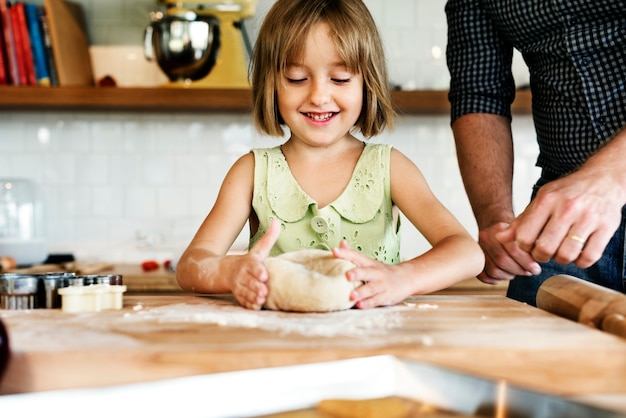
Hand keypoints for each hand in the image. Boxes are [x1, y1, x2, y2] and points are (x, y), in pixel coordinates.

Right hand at [229, 220, 279, 309]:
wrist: (224, 271)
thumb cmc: (248, 261)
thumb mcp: (258, 250)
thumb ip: (268, 238)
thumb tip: (276, 221)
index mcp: (249, 263)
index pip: (254, 266)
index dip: (258, 271)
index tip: (264, 275)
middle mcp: (243, 275)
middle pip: (250, 281)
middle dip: (256, 287)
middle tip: (264, 291)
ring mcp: (240, 286)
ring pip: (246, 293)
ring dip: (253, 297)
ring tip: (261, 300)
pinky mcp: (239, 296)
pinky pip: (243, 301)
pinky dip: (248, 304)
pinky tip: (256, 306)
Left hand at [332, 241, 408, 308]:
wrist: (406, 278)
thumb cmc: (381, 271)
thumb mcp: (368, 262)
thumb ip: (353, 254)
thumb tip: (341, 243)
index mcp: (369, 263)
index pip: (356, 256)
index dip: (345, 253)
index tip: (334, 251)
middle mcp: (375, 273)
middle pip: (366, 272)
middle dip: (357, 273)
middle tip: (347, 275)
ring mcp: (381, 285)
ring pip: (371, 288)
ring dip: (361, 292)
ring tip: (351, 295)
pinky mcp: (386, 296)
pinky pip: (376, 300)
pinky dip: (368, 303)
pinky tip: (360, 305)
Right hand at [476, 222, 540, 283]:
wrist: (494, 228)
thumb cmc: (513, 232)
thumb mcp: (523, 229)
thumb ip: (531, 239)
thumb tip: (541, 255)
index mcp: (498, 229)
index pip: (513, 249)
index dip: (526, 262)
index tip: (536, 269)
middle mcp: (485, 238)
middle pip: (502, 261)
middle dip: (519, 270)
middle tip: (529, 272)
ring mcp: (478, 250)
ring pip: (494, 270)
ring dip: (509, 275)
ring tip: (517, 272)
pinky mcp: (475, 261)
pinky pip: (484, 276)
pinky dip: (496, 280)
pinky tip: (505, 275)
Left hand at [497, 171, 622, 268]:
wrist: (603, 178)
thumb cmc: (568, 192)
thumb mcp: (542, 200)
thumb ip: (521, 220)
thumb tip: (499, 237)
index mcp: (547, 200)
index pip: (524, 237)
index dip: (523, 247)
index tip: (529, 245)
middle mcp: (567, 208)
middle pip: (544, 249)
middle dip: (541, 256)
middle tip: (544, 251)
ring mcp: (588, 218)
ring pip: (566, 255)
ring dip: (561, 259)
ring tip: (561, 251)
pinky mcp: (607, 227)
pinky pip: (589, 257)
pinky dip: (581, 261)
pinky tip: (578, 252)